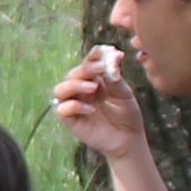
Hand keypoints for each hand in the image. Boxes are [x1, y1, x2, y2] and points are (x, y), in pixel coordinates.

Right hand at [50, 46, 143, 161]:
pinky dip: (74, 106)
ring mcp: (76, 104)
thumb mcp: (125, 94)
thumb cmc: (127, 115)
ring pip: (61, 89)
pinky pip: (62, 109)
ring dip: (74, 85)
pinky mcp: (72, 120)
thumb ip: (115, 78)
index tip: (100, 51)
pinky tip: (90, 109)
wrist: (129, 138)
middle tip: (100, 69)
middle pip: (72, 74)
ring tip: (93, 88)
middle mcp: (82, 90)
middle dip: (85, 69)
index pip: (87, 64)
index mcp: (95, 80)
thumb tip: (112, 57)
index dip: (91, 57)